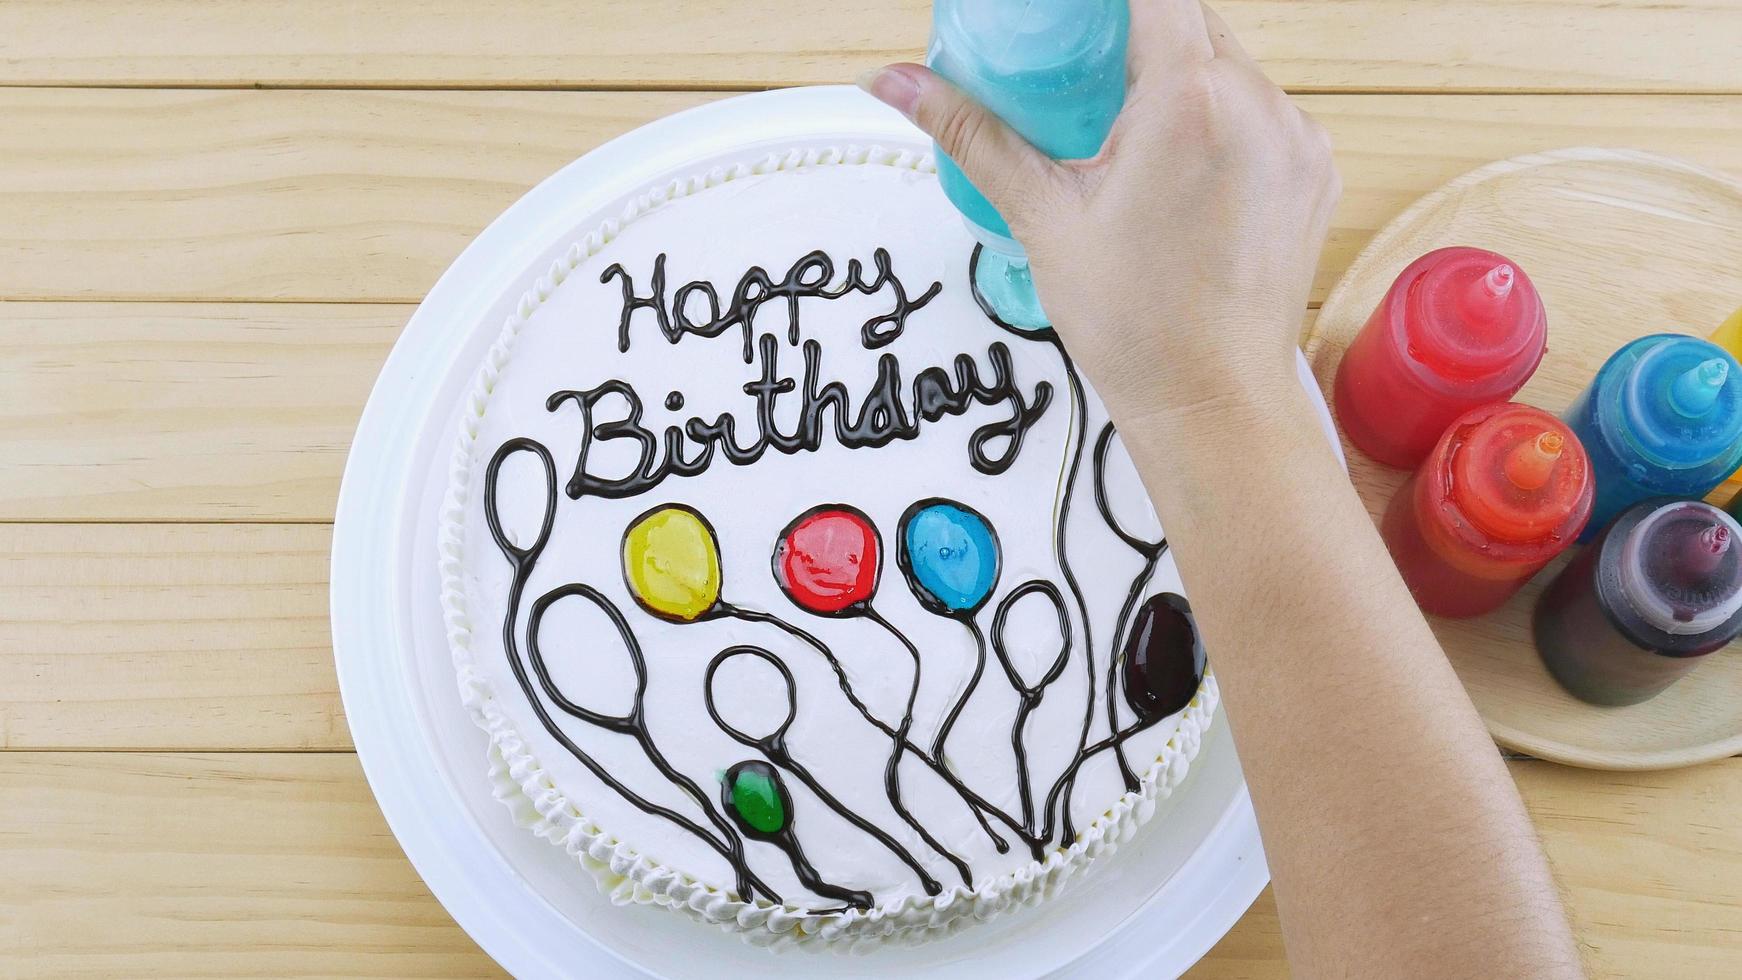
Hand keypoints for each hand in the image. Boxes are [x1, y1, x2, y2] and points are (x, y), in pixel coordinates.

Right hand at [859, 0, 1338, 431]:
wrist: (1212, 401)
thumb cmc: (1135, 324)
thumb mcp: (1041, 215)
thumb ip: (971, 132)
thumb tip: (894, 81)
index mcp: (1191, 99)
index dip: (1107, 2)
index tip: (1075, 20)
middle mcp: (1259, 105)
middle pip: (1192, 20)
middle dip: (1136, 34)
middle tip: (1084, 72)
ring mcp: (1297, 138)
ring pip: (1232, 65)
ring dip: (1183, 76)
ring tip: (1129, 130)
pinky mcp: (1315, 170)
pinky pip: (1264, 112)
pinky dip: (1222, 120)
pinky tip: (1180, 169)